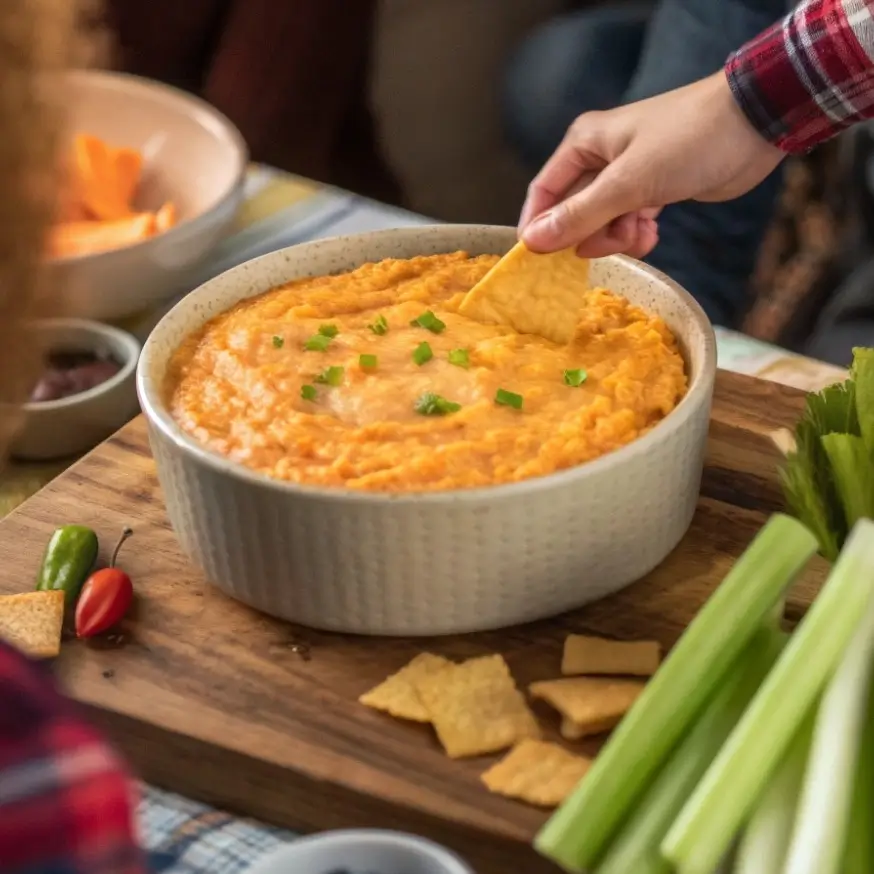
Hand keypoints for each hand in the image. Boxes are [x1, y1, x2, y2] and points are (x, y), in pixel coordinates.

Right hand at [518, 72, 785, 258]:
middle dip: (588, 235)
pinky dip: (638, 234)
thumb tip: (532, 242)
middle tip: (606, 247)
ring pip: (603, 221)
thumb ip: (579, 215)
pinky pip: (630, 222)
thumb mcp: (627, 183)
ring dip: (616, 237)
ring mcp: (628, 175)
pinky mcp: (654, 189)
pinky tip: (653, 234)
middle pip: (574, 211)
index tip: (539, 261)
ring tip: (640, 235)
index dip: (538, 227)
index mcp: (584, 144)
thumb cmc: (686, 142)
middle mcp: (600, 158)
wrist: (754, 125)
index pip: (544, 192)